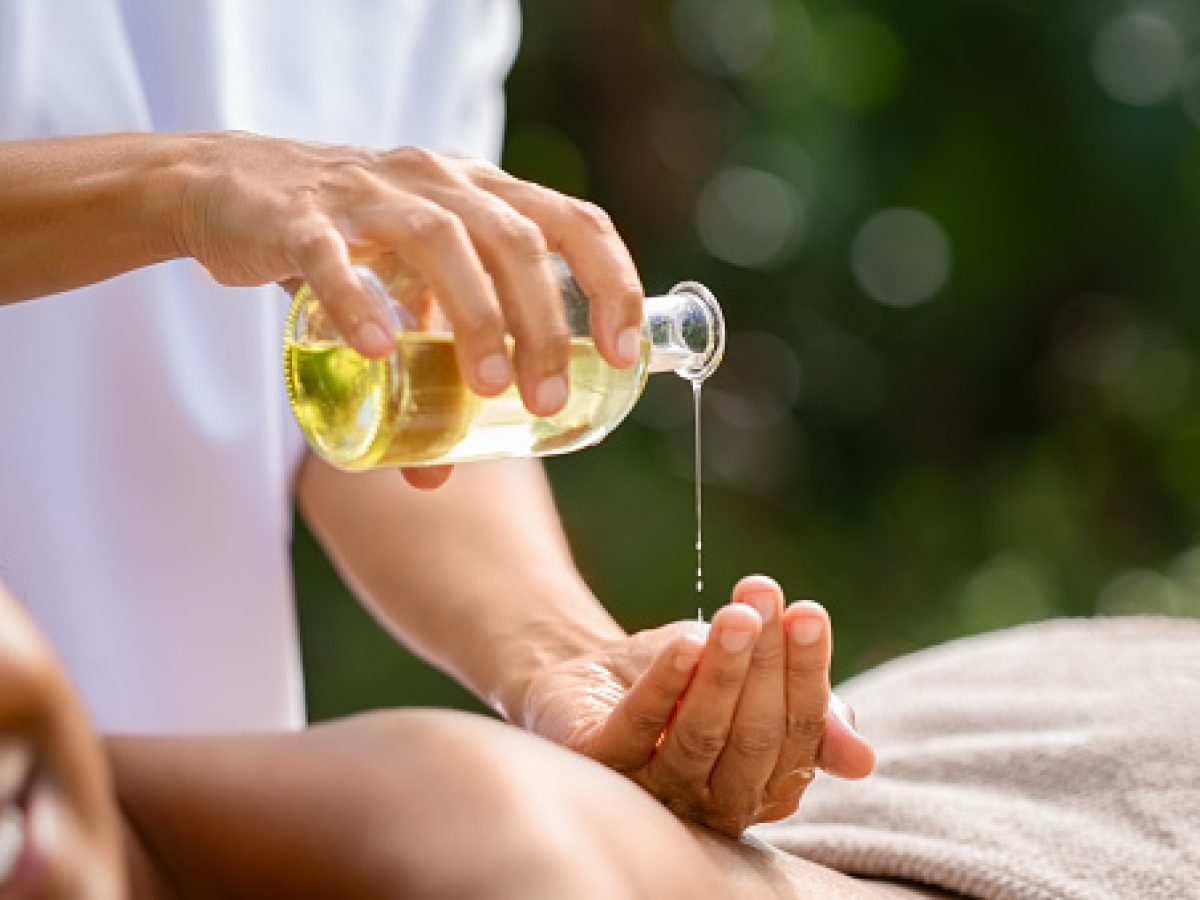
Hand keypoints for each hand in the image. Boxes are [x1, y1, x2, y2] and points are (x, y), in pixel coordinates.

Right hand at [172, 133, 643, 486]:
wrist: (226, 187)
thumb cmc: (344, 241)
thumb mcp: (404, 289)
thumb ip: (428, 368)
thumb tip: (439, 476)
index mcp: (479, 192)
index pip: (573, 220)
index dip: (611, 281)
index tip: (623, 353)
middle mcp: (436, 181)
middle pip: (515, 243)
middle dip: (544, 327)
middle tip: (547, 402)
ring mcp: (366, 195)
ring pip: (439, 243)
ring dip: (475, 318)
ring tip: (488, 390)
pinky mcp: (297, 218)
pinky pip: (330, 257)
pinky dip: (358, 303)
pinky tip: (379, 351)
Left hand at [522, 576, 874, 835]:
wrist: (593, 672)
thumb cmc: (685, 679)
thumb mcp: (752, 684)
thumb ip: (809, 716)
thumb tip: (863, 761)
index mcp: (762, 786)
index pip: (799, 734)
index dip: (807, 672)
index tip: (807, 613)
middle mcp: (712, 801)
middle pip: (754, 738)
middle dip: (765, 664)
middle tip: (764, 600)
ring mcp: (654, 789)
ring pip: (701, 735)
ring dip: (723, 671)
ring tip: (735, 615)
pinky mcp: (604, 764)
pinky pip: (640, 727)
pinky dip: (666, 684)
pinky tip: (686, 643)